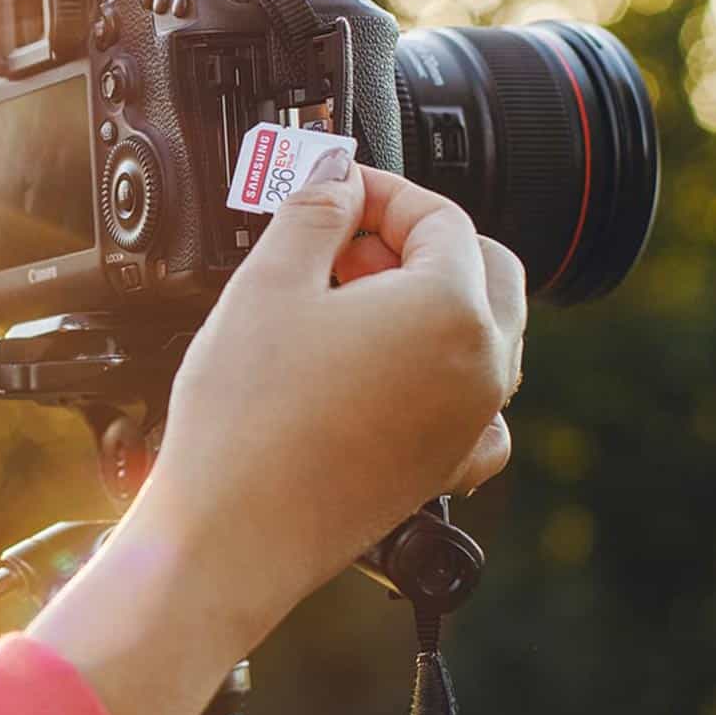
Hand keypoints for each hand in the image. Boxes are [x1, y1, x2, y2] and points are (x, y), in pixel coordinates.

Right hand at [139, 154, 526, 636]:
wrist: (231, 535)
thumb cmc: (244, 421)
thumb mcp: (267, 283)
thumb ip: (313, 209)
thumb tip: (336, 179)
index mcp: (452, 311)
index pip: (440, 216)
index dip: (380, 190)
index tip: (332, 188)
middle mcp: (483, 367)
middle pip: (483, 269)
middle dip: (415, 241)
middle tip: (340, 240)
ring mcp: (471, 423)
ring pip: (482, 333)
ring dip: (425, 301)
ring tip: (343, 304)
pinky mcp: (444, 467)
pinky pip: (472, 406)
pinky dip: (438, 375)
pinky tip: (379, 374)